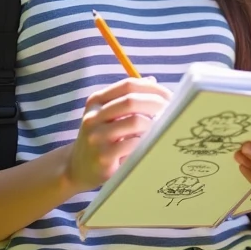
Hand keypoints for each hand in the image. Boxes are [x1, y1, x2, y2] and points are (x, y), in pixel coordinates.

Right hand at [64, 77, 171, 191]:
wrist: (78, 168)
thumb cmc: (101, 139)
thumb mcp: (109, 115)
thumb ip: (128, 98)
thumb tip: (153, 81)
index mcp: (96, 100)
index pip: (128, 85)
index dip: (151, 88)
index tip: (169, 96)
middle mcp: (93, 116)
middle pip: (132, 101)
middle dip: (156, 104)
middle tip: (172, 112)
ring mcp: (96, 136)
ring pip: (135, 122)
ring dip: (154, 125)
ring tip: (162, 129)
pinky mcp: (103, 156)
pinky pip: (133, 144)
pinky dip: (145, 142)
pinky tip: (149, 145)